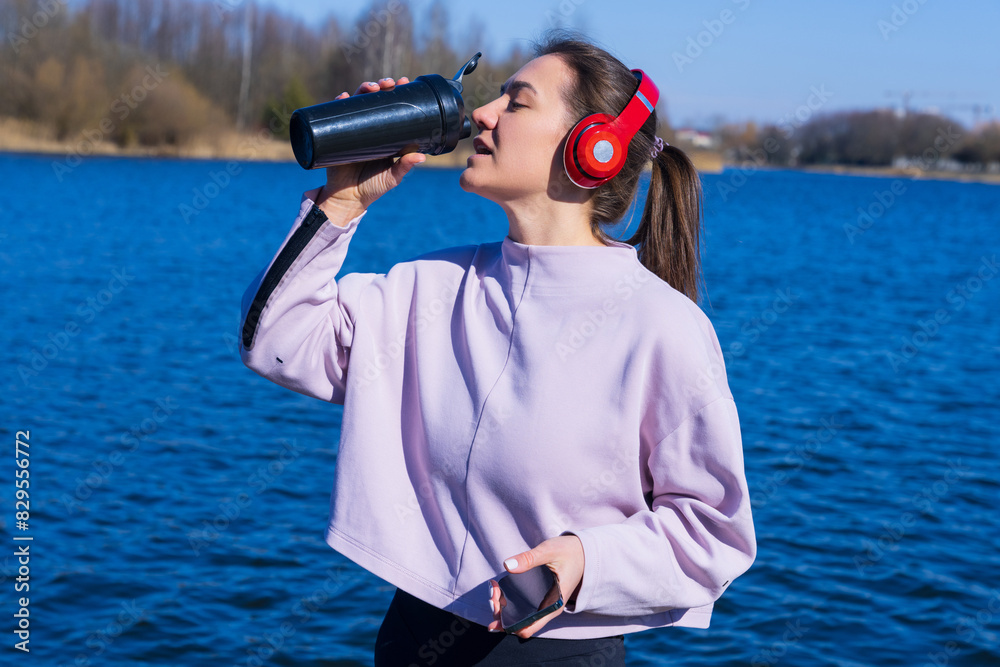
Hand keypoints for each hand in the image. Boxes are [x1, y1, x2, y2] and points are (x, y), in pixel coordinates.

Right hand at [317, 77, 425, 214]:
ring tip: (371, 87)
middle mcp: (370, 127)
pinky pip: (336, 115)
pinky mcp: (337, 134)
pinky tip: (342, 96)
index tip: (405, 83)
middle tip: (388, 84)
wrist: (348, 198)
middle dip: (382, 86)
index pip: (393, 108)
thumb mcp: (392, 177)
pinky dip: (338, 103)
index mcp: (386, 134)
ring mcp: (353, 128)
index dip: (398, 93)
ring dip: (363, 89)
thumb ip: (404, 166)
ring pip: (358, 102)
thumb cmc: (373, 187)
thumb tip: (421, 157)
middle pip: (375, 99)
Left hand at [487, 534, 584, 637]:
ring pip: (518, 615)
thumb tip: (508, 566)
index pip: (527, 628)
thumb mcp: (549, 551)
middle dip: (500, 612)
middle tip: (493, 592)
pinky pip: (521, 606)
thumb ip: (529, 558)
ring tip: (494, 588)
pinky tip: (498, 588)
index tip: (497, 602)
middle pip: (518, 624)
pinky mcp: (539, 598)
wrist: (583, 552)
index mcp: (553, 605)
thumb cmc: (570, 552)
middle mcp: (547, 609)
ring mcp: (543, 605)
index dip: (507, 622)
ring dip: (502, 606)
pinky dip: (507, 600)